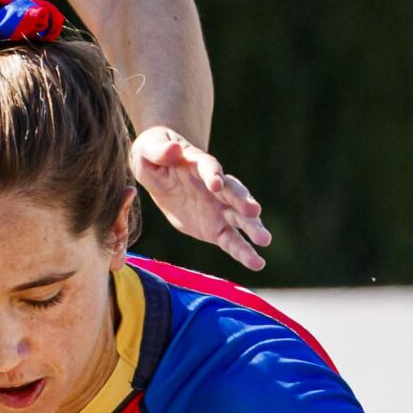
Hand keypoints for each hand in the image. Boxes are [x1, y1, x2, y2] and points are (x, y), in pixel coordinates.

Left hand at [129, 128, 269, 271]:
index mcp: (197, 164)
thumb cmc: (153, 155)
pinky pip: (231, 240)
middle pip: (233, 193)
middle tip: (253, 211)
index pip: (208, 167)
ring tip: (265, 240)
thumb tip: (174, 149)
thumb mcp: (147, 149)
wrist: (160, 173)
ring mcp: (219, 208)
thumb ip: (159, 150)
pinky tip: (257, 263)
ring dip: (252, 227)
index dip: (212, 174)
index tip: (216, 184)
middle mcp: (215, 186)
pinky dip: (243, 251)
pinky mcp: (216, 228)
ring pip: (239, 218)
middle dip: (243, 201)